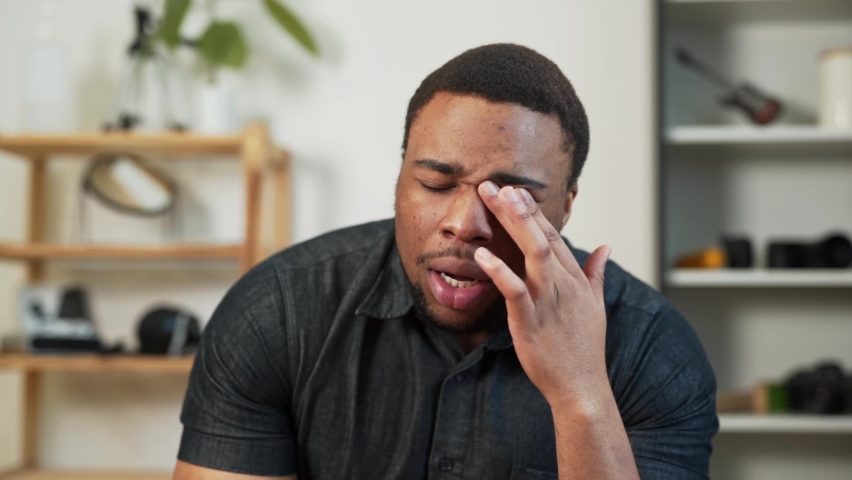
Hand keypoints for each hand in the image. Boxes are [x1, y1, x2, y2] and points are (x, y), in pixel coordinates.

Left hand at [474, 181, 611, 408]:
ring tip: (496, 201)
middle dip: (520, 208)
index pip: (553, 236)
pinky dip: (500, 271)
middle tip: (497, 184)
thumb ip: (595, 273)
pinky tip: (483, 254)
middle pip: (541, 237)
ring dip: (514, 225)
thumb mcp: (595, 306)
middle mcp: (563, 284)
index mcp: (574, 280)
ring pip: (533, 254)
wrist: (582, 387)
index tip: (516, 189)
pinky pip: (515, 291)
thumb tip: (605, 247)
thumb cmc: (584, 349)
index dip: (534, 212)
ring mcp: (548, 301)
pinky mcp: (531, 321)